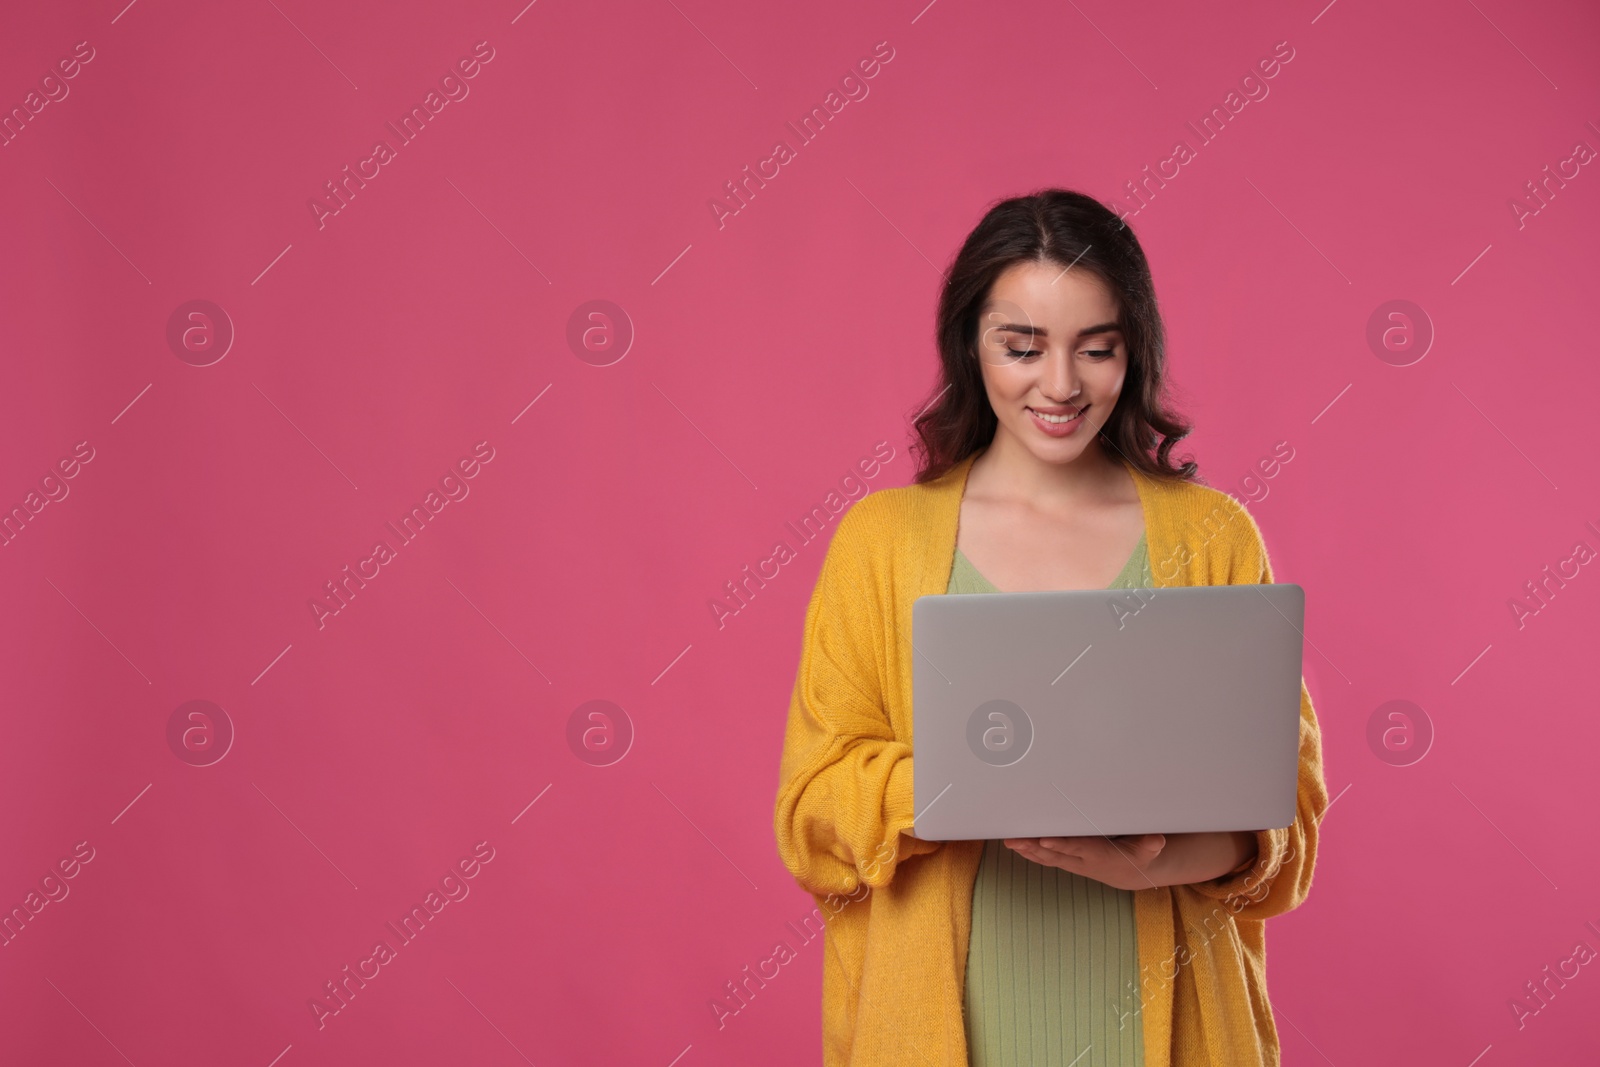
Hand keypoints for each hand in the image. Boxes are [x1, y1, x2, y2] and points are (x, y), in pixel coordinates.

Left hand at [1003, 833, 1166, 890]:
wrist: (1129, 872)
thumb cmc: (1137, 855)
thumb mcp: (1149, 850)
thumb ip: (1150, 844)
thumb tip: (1156, 839)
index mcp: (1099, 854)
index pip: (1077, 848)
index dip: (1061, 845)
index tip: (1044, 840)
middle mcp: (1082, 860)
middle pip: (1054, 853)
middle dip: (1034, 847)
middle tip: (1016, 839)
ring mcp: (1072, 861)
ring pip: (1046, 857)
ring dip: (1027, 849)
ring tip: (1009, 841)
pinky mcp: (1067, 860)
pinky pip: (1045, 858)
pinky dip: (1029, 852)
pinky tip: (1015, 845)